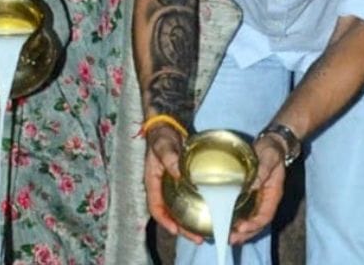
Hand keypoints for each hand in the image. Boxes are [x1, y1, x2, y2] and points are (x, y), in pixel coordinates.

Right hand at [143, 125, 204, 243]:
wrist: (167, 125)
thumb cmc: (162, 136)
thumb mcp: (163, 146)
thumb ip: (170, 158)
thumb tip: (180, 174)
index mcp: (153, 182)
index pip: (156, 207)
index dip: (165, 221)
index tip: (177, 230)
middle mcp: (162, 188)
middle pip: (170, 214)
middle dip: (182, 228)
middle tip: (198, 238)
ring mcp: (172, 185)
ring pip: (179, 209)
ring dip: (190, 222)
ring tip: (205, 232)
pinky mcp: (182, 181)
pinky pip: (188, 199)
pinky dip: (196, 207)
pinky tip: (209, 212)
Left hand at [230, 135, 285, 243]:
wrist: (271, 143)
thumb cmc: (272, 151)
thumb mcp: (269, 158)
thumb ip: (262, 171)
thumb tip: (251, 185)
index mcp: (273, 195)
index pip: (265, 216)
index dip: (254, 224)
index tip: (242, 228)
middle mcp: (266, 200)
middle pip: (257, 223)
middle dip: (245, 234)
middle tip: (230, 239)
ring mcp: (258, 199)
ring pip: (250, 220)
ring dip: (239, 230)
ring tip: (226, 236)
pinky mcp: (250, 195)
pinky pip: (244, 211)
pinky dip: (235, 219)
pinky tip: (225, 222)